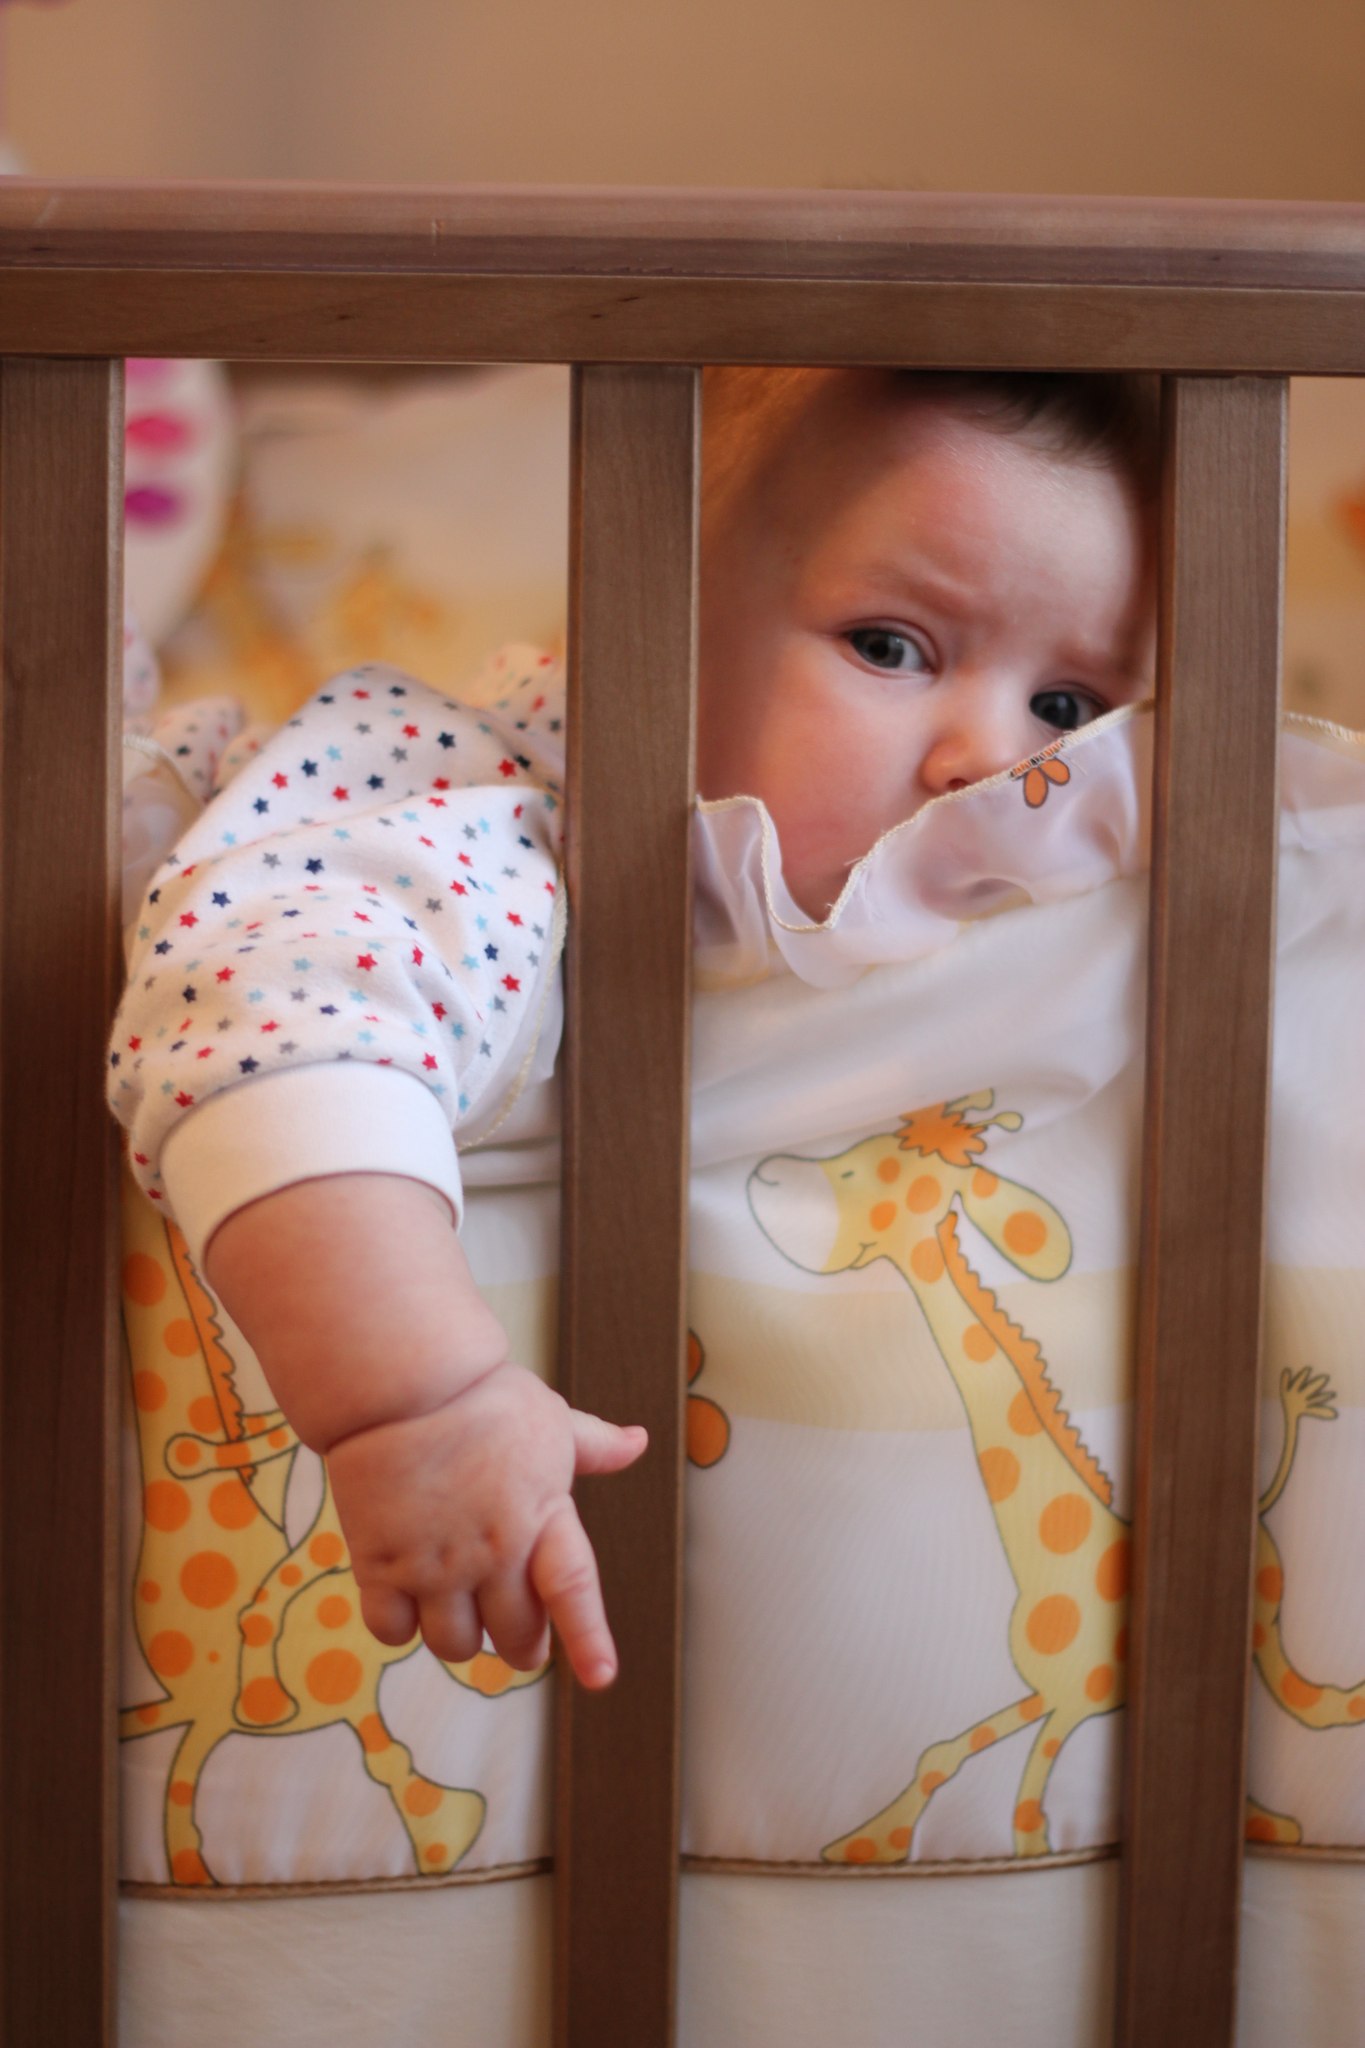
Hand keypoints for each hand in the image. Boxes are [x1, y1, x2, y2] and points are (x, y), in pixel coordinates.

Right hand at [326, 1359, 647, 1688]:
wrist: (402, 1383)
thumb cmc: (480, 1396)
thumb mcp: (549, 1417)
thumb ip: (593, 1445)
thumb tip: (638, 1441)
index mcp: (542, 1517)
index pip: (573, 1589)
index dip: (589, 1638)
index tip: (601, 1678)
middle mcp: (494, 1552)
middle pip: (515, 1635)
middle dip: (521, 1646)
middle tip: (519, 1642)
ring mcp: (437, 1565)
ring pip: (455, 1645)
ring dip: (460, 1637)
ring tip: (458, 1611)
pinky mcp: (382, 1565)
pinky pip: (393, 1631)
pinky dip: (400, 1625)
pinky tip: (404, 1599)